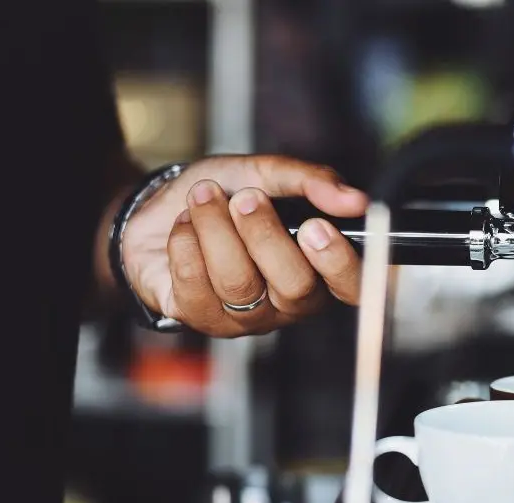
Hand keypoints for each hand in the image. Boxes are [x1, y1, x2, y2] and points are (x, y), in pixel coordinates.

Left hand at [121, 155, 367, 336]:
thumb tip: (354, 199)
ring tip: (204, 197)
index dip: (339, 263)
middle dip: (264, 235)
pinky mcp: (201, 318)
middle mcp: (288, 301)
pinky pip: (195, 283)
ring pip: (239, 283)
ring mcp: (246, 317)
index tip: (315, 225)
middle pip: (295, 287)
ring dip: (215, 228)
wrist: (159, 207)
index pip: (353, 288)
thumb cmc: (222, 195)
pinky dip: (185, 240)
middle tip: (245, 198)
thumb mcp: (266, 173)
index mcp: (318, 268)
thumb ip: (311, 181)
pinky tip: (184, 226)